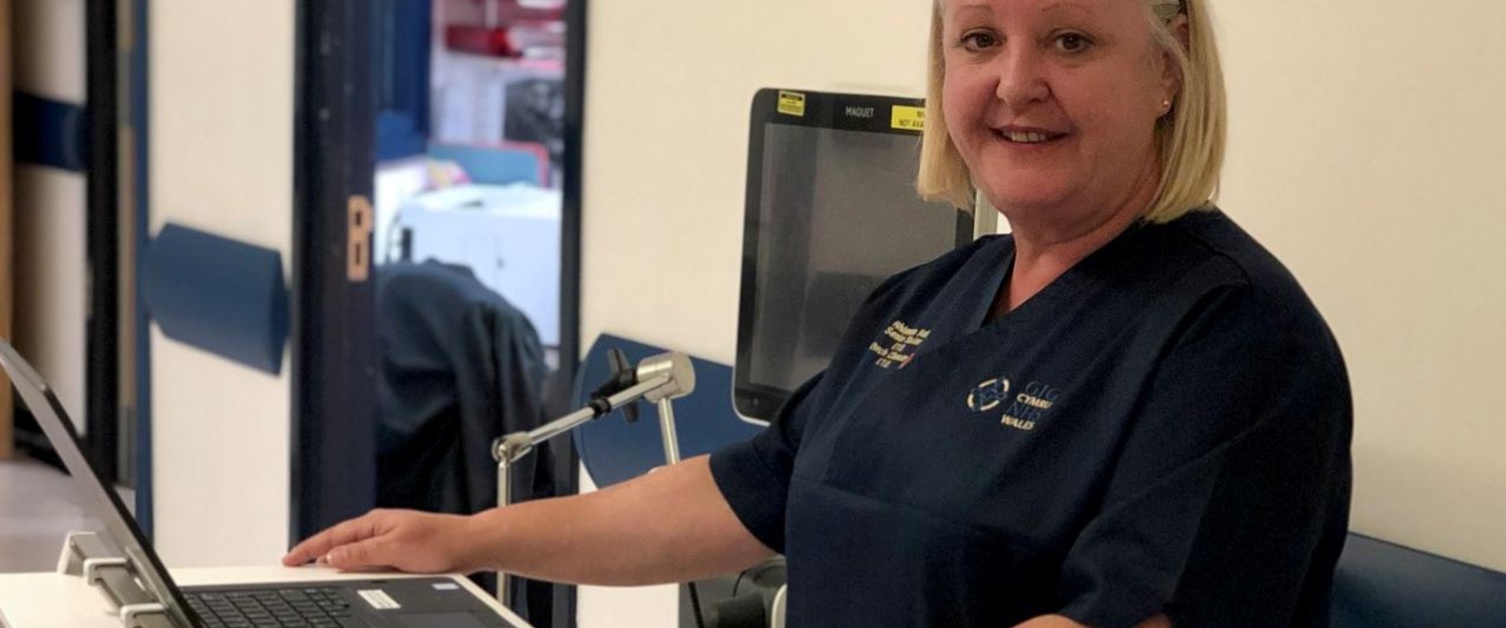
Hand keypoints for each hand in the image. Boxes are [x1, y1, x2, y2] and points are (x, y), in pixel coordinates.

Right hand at [281, 509, 477, 573]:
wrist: (470, 545)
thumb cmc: (440, 542)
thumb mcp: (396, 549)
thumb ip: (362, 553)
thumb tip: (333, 557)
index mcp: (375, 522)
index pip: (333, 536)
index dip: (309, 548)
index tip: (289, 558)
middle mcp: (380, 529)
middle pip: (340, 543)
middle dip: (316, 554)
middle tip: (294, 566)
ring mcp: (389, 540)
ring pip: (353, 553)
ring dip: (335, 562)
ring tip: (315, 573)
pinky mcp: (399, 552)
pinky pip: (368, 560)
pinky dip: (354, 568)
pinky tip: (352, 576)